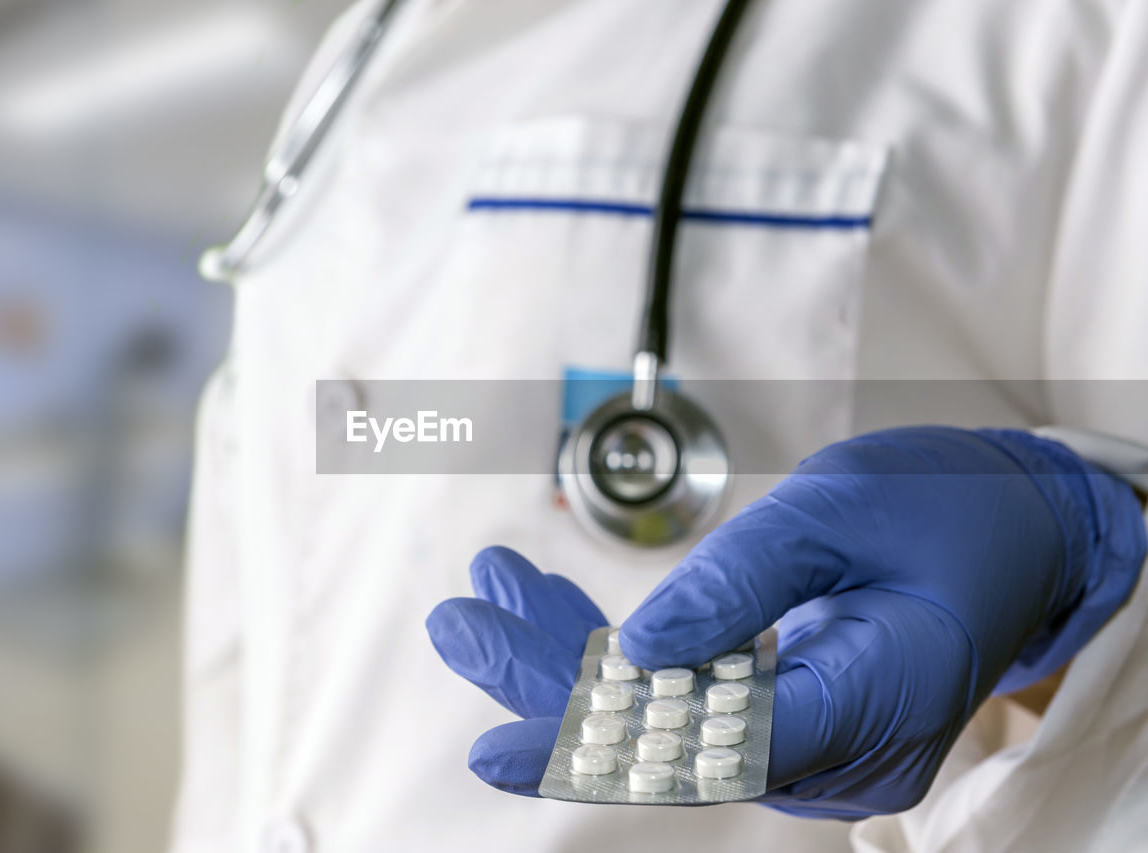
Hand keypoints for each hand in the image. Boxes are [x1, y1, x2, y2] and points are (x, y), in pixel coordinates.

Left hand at [428, 428, 1144, 816]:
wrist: (1020, 530)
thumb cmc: (951, 509)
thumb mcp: (841, 512)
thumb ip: (737, 584)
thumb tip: (636, 653)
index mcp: (875, 704)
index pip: (709, 751)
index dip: (593, 751)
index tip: (494, 750)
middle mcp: (839, 752)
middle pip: (662, 737)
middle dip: (549, 683)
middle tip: (458, 622)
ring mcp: (812, 743)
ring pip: (661, 716)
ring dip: (569, 658)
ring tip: (485, 595)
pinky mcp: (788, 716)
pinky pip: (686, 694)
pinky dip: (617, 651)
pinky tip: (546, 604)